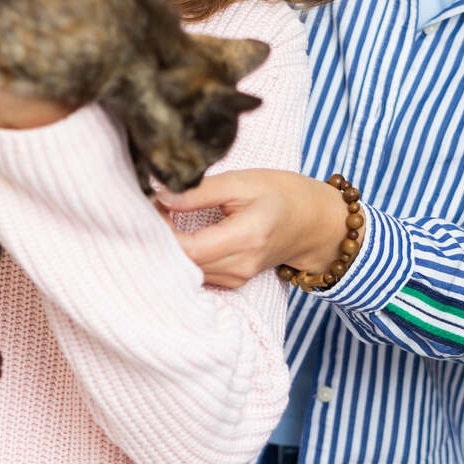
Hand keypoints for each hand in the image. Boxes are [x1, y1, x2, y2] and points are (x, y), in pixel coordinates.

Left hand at [157, 169, 348, 289]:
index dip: (162, 231)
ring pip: (187, 272)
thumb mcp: (241, 181)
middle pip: (183, 265)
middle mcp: (241, 266)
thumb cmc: (280, 194)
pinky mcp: (233, 281)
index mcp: (246, 237)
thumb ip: (199, 190)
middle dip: (160, 239)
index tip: (151, 206)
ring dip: (170, 248)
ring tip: (163, 218)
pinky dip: (183, 257)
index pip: (189, 249)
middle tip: (150, 209)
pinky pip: (197, 274)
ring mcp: (238, 278)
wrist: (312, 221)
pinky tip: (177, 235)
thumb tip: (161, 195)